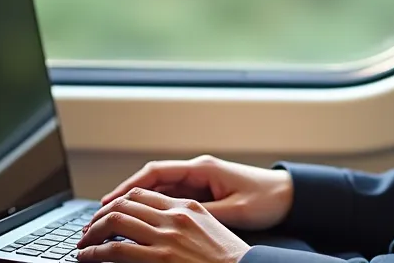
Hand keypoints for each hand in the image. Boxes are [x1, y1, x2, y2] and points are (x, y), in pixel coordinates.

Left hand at [76, 189, 247, 262]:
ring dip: (92, 232)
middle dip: (100, 216)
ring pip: (115, 222)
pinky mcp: (159, 258)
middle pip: (124, 204)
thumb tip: (157, 223)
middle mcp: (174, 216)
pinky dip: (95, 252)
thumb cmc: (229, 258)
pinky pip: (115, 249)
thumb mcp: (210, 228)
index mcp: (187, 206)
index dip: (117, 202)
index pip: (141, 194)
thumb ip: (184, 220)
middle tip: (88, 229)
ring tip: (83, 243)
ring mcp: (165, 237)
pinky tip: (88, 257)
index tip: (106, 213)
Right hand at [99, 155, 293, 230]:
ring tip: (114, 221)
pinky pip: (172, 199)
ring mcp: (201, 181)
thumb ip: (202, 213)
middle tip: (101, 215)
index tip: (108, 200)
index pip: (156, 173)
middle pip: (152, 181)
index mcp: (203, 169)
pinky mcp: (206, 193)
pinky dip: (155, 209)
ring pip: (160, 191)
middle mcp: (199, 171)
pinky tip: (141, 224)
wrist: (291, 195)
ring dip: (138, 204)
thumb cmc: (267, 199)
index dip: (128, 186)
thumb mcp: (233, 210)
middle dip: (125, 197)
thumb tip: (172, 222)